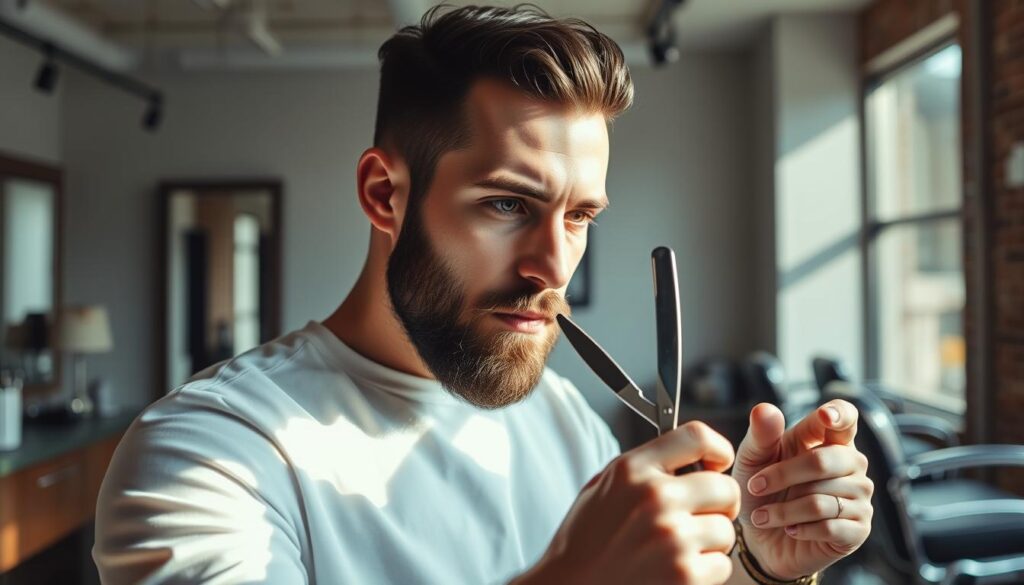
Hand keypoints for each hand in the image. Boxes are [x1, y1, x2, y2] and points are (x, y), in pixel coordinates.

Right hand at [514, 422, 739, 584]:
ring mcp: (672, 537)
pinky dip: (706, 572)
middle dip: (719, 504)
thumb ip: (646, 467)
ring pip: (727, 530)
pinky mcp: (684, 574)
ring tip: (679, 548)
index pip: (696, 437)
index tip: (718, 463)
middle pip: (725, 487)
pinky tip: (676, 571)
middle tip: (701, 516)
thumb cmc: (586, 540)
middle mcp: (655, 497)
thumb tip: (694, 457)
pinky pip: (721, 565)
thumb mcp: (604, 486)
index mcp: (633, 470)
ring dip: (711, 542)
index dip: (717, 449)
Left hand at [730, 401, 872, 579]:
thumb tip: (764, 408)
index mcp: (827, 439)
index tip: (825, 416)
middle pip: (824, 461)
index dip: (839, 414)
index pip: (845, 417)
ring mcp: (859, 497)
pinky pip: (830, 526)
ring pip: (821, 499)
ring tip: (762, 515)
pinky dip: (800, 528)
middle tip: (754, 486)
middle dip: (782, 475)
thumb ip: (761, 435)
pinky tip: (789, 529)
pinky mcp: (858, 529)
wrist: (760, 537)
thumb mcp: (753, 459)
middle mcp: (851, 464)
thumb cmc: (760, 490)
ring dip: (783, 510)